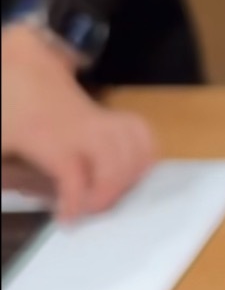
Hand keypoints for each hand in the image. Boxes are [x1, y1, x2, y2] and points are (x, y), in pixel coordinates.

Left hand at [0, 25, 155, 219]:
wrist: (24, 70)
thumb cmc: (11, 112)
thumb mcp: (0, 147)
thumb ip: (8, 176)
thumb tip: (23, 196)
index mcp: (48, 137)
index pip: (72, 173)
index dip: (75, 201)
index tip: (69, 220)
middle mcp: (82, 128)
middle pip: (113, 161)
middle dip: (109, 191)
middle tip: (93, 210)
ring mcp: (101, 120)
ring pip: (133, 148)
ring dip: (129, 177)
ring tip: (112, 195)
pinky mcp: (111, 117)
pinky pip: (142, 134)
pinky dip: (145, 156)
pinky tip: (132, 172)